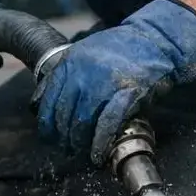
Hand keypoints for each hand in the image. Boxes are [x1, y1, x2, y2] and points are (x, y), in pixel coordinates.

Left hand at [33, 0, 195, 164]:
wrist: (154, 41)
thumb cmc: (120, 50)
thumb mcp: (84, 52)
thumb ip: (64, 75)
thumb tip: (40, 101)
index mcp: (70, 62)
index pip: (48, 101)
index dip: (47, 125)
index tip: (50, 138)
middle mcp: (83, 72)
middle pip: (64, 114)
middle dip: (65, 137)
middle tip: (69, 149)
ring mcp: (104, 82)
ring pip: (82, 121)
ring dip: (81, 143)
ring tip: (84, 153)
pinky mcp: (126, 93)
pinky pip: (107, 124)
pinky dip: (100, 142)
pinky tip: (98, 154)